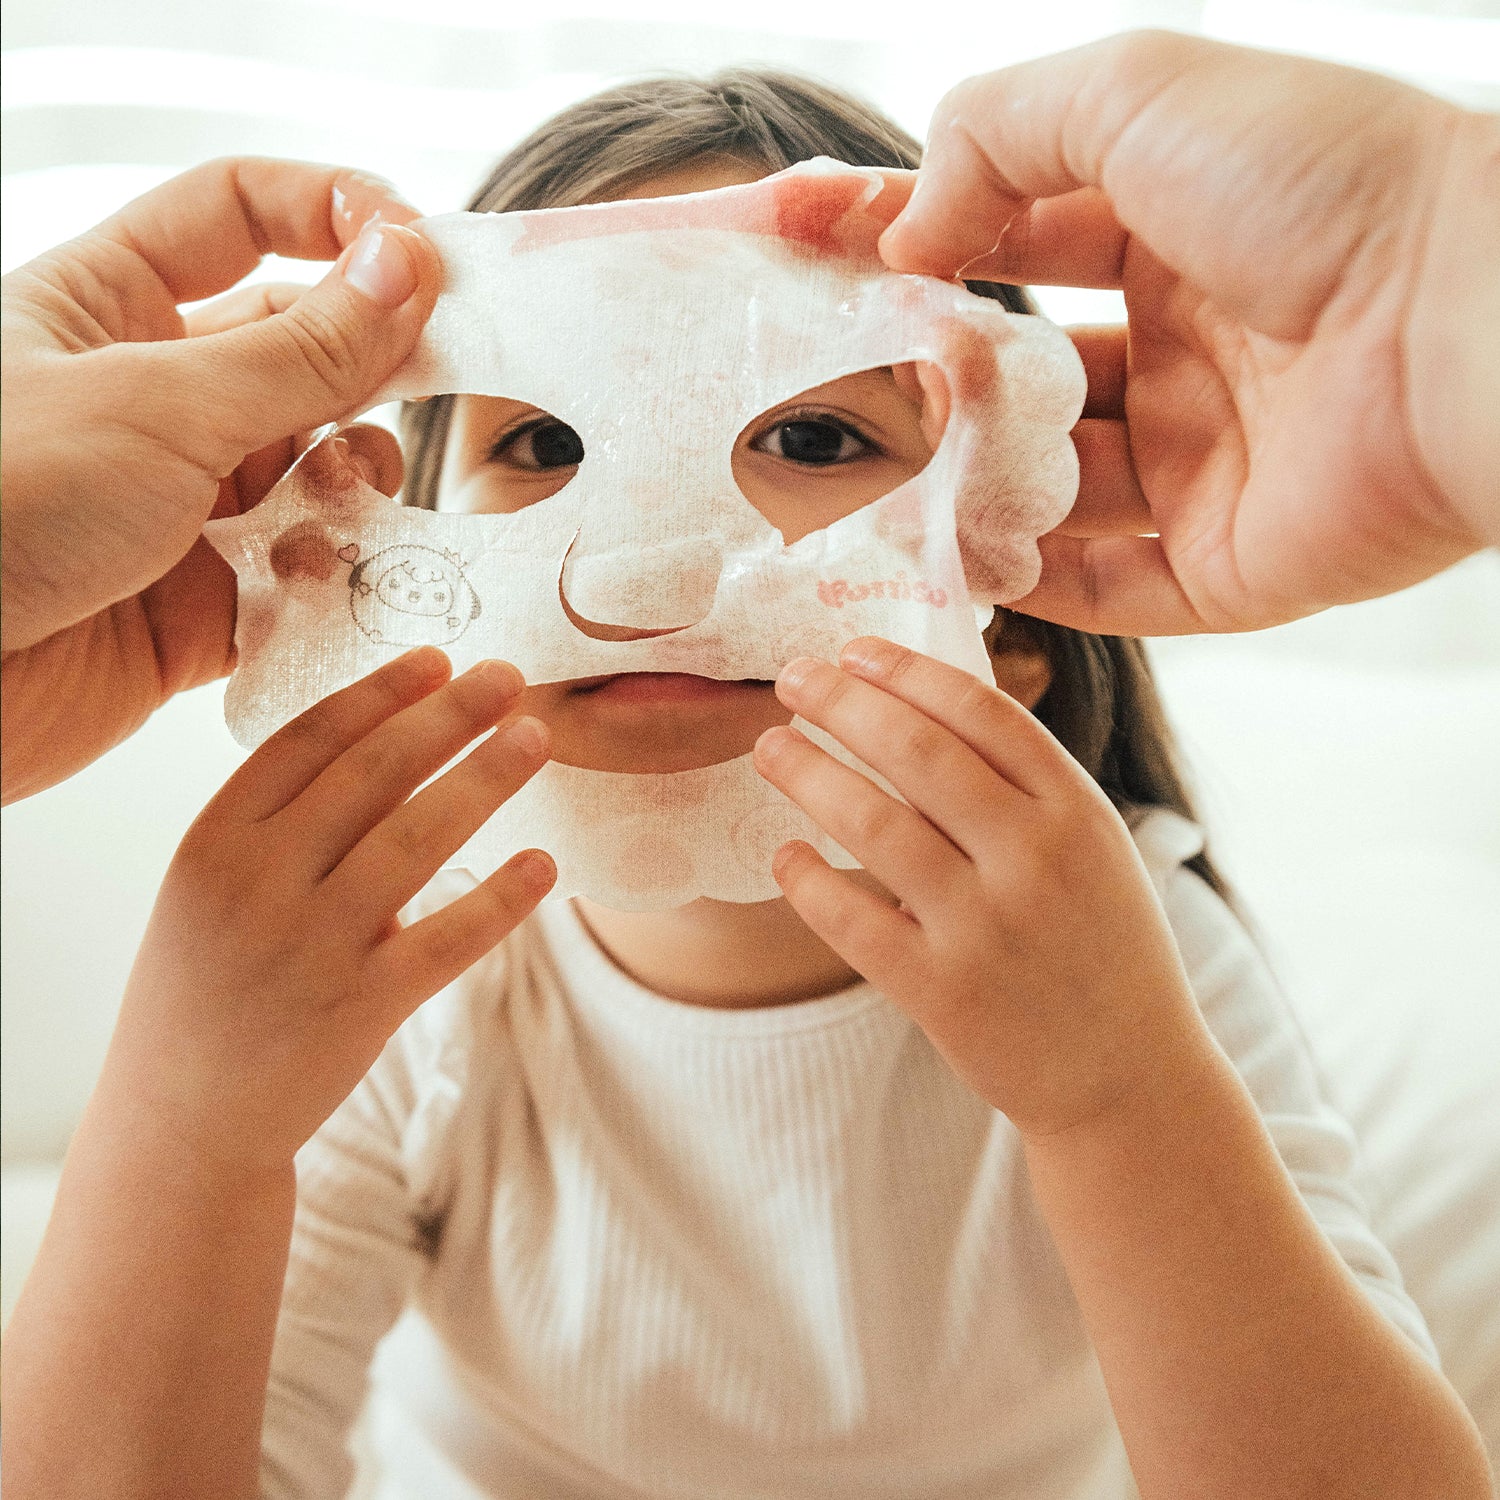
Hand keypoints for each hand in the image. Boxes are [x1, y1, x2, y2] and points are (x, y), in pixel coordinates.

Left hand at [0, 158, 441, 800]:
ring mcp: (177, 505)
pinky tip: (331, 580)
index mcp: (105, 306)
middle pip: (297, 351)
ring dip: (354, 482)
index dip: (332, 214)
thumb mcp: (156, 404)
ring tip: (354, 499)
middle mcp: (148, 399)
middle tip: (447, 373)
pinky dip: (332, 580)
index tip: (419, 249)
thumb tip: (405, 269)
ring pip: (312, 472)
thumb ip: (300, 351)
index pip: (236, 217)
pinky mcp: (199, 606)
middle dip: (372, 360)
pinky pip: (298, 580)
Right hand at [99, 648, 553, 1173]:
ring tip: (537, 736)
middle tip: (510, 675)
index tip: (437, 660)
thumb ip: (286, 824)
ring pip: (416, 840)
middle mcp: (257, 884)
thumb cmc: (210, 986)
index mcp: (213, 841)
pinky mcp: (358, 1008)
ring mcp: (309, 947)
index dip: (379, 694)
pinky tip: (545, 864)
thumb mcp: (215, 891)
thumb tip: (393, 742)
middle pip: (371, 774)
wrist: (182, 1120)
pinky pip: (446, 939)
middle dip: (447, 716)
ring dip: (485, 779)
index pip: (306, 741)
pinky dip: (501, 898)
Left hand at [754, 638, 1205, 1136]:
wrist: (1129, 1080)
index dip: (908, 672)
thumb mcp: (1091, 850)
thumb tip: (917, 707)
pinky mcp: (944, 993)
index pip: (982, 712)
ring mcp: (988, 928)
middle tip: (792, 678)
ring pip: (874, 825)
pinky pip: (851, 921)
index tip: (854, 650)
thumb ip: (1022, 787)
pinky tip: (782, 854)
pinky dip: (806, 881)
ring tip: (770, 747)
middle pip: (919, 753)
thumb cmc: (1099, 948)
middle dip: (844, 703)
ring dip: (808, 774)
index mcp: (1077, 812)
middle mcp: (1036, 860)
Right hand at [881, 32, 1499, 632]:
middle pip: (1013, 381)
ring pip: (1043, 492)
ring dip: (959, 486)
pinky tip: (951, 561)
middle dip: (921, 380)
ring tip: (873, 483)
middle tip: (827, 389)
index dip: (901, 240)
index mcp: (1170, 234)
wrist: (1470, 328)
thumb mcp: (1141, 90)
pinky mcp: (1221, 569)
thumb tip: (910, 233)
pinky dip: (1024, 581)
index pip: (1003, 239)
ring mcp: (1199, 466)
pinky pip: (1102, 589)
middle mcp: (1180, 354)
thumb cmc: (1322, 188)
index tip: (795, 247)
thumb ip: (998, 132)